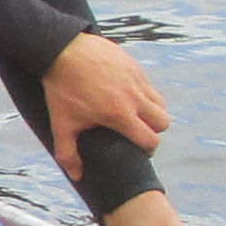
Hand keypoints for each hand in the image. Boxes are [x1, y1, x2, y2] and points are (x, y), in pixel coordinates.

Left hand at [41, 31, 170, 173]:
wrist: (62, 49)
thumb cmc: (62, 87)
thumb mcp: (62, 123)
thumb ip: (68, 153)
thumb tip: (77, 176)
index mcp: (120, 114)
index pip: (150, 140)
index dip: (147, 149)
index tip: (138, 150)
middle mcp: (134, 97)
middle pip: (164, 122)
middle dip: (154, 131)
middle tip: (138, 131)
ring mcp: (137, 79)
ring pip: (161, 102)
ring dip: (153, 112)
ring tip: (136, 114)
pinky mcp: (135, 65)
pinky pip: (150, 85)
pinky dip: (146, 94)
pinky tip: (128, 95)